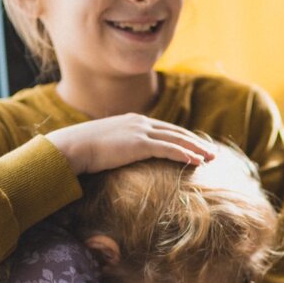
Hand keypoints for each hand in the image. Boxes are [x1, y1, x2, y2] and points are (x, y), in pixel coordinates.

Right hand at [46, 114, 214, 174]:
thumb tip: (120, 158)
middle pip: (176, 132)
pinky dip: (185, 154)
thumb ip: (118, 146)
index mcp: (133, 121)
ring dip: (196, 149)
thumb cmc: (83, 150)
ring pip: (177, 139)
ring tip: (211, 158)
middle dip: (196, 142)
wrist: (71, 147)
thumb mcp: (105, 145)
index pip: (165, 128)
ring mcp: (140, 131)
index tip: (197, 146)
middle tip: (212, 152)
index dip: (184, 137)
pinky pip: (169, 149)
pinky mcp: (139, 144)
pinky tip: (197, 162)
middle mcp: (140, 122)